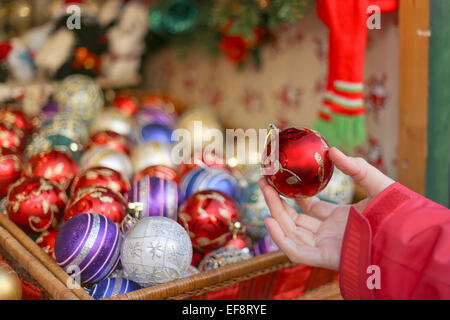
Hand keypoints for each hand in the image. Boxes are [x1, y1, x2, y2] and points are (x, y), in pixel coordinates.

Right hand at [259, 147, 394, 269]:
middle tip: (264, 182)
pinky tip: (269, 219)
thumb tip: (332, 150)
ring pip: (291, 233)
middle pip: (294, 220)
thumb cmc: (397, 214)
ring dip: (274, 213)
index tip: (282, 180)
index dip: (294, 195)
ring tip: (264, 190)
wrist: (407, 238)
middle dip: (276, 202)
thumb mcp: (376, 184)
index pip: (309, 209)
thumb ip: (356, 167)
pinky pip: (296, 252)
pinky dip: (280, 239)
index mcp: (339, 220)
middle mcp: (329, 234)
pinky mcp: (324, 258)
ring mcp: (325, 247)